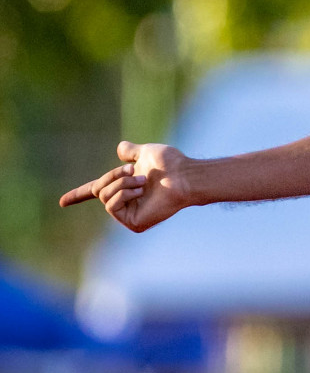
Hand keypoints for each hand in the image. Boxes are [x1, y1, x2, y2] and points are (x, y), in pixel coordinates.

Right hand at [58, 141, 193, 232]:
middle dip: (112, 176)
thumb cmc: (171, 164)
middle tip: (133, 171)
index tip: (62, 202)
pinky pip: (112, 206)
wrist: (184, 175)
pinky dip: (124, 194)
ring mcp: (129, 214)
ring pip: (104, 196)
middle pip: (98, 189)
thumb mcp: (146, 153)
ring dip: (121, 184)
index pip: (97, 191)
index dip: (78, 195)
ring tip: (143, 182)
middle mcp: (125, 202)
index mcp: (125, 187)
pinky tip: (141, 192)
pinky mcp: (133, 223)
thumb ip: (132, 152)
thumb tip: (120, 149)